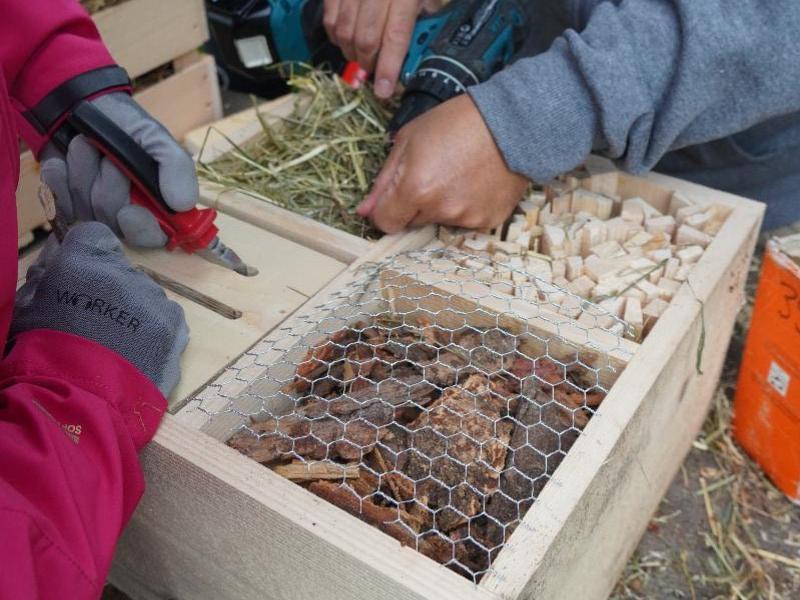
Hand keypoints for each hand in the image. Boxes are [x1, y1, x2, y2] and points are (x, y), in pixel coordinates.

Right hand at [12, 222, 188, 395]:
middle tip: (95, 322)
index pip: (94, 235)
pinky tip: (137, 351)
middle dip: (111, 289)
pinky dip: (156, 330)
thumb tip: (59, 253)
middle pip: (123, 269)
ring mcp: (155, 300)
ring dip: (135, 310)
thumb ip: (46, 273)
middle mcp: (125, 273)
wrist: (80, 401)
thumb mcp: (27, 307)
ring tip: (116, 344)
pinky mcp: (175, 327)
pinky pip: (168, 317)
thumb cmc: (43, 354)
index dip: (88, 255)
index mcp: (83, 262)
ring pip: (147, 295)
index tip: (82, 276)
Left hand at [40, 93, 198, 247]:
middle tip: (109, 157)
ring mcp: (91, 214)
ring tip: (88, 147)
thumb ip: (176, 167)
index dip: (140, 229)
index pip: (152, 237)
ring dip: (84, 171)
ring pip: (83, 208)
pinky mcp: (62, 205)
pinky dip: (59, 176)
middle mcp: (124, 217)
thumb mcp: (156, 137)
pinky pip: (56, 199)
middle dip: (109, 184)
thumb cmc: (126, 126)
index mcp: (155, 208)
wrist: (83, 108)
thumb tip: (183, 204)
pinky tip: (64, 160)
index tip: (129, 211)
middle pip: (112, 221)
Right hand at [323, 0, 442, 97]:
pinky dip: (336, 35)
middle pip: (366, 39)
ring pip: (344, 32)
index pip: (394, 36)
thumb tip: (416, 48)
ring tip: (361, 57)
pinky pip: (330, 18)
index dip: (388, 67)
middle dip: (369, 63)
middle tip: (374, 73)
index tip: (383, 91)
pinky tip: (345, 39)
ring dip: (351, 52)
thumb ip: (427, 14)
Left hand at [357, 94, 528, 232]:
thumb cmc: (457, 122)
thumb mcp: (409, 140)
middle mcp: (439, 209)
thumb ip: (384, 181)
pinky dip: (467, 207)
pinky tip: (476, 183)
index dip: (386, 210)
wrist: (512, 123)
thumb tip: (364, 211)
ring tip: (459, 174)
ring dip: (441, 205)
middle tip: (433, 174)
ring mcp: (466, 218)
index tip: (393, 198)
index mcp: (414, 189)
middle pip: (412, 222)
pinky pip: (466, 222)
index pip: (385, 223)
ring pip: (439, 221)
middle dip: (414, 204)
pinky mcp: (487, 221)